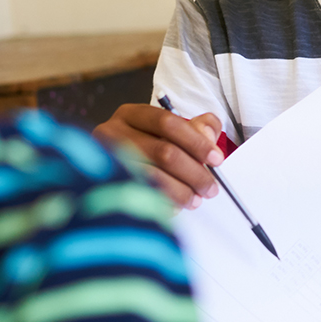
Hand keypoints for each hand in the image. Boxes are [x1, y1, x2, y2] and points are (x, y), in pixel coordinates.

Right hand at [92, 104, 225, 209]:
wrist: (106, 176)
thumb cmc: (145, 150)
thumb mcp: (169, 133)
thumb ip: (196, 128)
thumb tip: (209, 132)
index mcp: (130, 114)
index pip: (167, 123)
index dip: (196, 141)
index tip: (216, 159)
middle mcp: (112, 133)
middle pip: (164, 152)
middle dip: (194, 173)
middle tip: (210, 188)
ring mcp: (105, 160)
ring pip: (153, 177)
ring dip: (182, 191)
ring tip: (195, 199)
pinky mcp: (104, 185)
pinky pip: (141, 195)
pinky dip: (163, 202)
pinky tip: (175, 206)